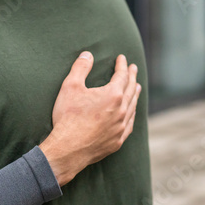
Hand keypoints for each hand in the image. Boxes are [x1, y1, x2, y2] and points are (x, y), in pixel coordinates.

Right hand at [39, 51, 140, 186]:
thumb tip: (87, 54)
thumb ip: (80, 68)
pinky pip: (130, 124)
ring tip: (137, 87)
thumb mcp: (70, 87)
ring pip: (132, 107)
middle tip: (133, 69)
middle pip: (131, 90)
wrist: (68, 150)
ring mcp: (121, 127)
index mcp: (113, 95)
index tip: (122, 58)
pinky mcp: (117, 141)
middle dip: (132, 77)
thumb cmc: (68, 118)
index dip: (122, 66)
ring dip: (135, 94)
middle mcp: (121, 110)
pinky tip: (131, 113)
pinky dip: (132, 114)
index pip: (121, 76)